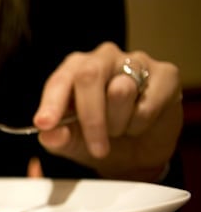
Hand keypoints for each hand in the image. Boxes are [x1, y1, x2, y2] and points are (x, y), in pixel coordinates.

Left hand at [33, 41, 182, 181]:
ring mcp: (136, 62)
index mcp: (74, 71)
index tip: (45, 123)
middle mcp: (103, 59)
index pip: (59, 79)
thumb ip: (56, 138)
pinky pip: (148, 103)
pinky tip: (140, 123)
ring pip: (121, 90)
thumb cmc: (99, 139)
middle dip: (90, 118)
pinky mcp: (165, 74)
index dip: (51, 102)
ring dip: (117, 123)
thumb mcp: (71, 144)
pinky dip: (140, 124)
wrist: (136, 153)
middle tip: (97, 148)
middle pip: (89, 75)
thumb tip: (49, 132)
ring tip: (119, 129)